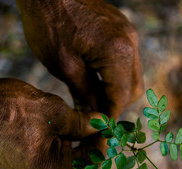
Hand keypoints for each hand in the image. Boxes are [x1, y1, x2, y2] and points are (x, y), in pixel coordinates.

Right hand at [0, 49, 99, 168]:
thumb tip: (101, 125)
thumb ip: (83, 124)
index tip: (103, 130)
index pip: (89, 167)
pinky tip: (43, 140)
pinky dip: (47, 164)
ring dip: (65, 165)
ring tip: (65, 137)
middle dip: (86, 165)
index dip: (101, 147)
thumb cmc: (9, 105)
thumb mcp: (55, 110)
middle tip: (88, 141)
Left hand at [17, 0, 143, 117]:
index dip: (109, 117)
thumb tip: (94, 116)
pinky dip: (113, 75)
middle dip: (115, 106)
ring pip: (130, 75)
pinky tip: (95, 81)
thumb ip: (84, 93)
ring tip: (93, 102)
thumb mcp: (64, 65)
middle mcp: (129, 42)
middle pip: (132, 88)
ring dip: (115, 92)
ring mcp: (127, 33)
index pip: (121, 98)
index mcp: (117, 53)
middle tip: (94, 118)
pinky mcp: (120, 29)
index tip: (98, 131)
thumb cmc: (49, 25)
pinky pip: (125, 60)